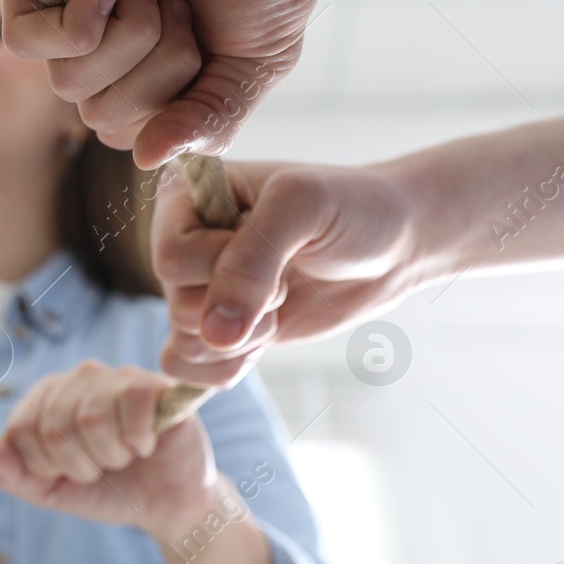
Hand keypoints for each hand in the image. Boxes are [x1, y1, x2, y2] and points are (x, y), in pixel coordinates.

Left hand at [0, 360, 217, 537]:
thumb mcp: (53, 492)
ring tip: (127, 456)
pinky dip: (138, 440)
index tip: (68, 474)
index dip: (43, 466)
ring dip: (111, 456)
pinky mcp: (153, 383)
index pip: (19, 429)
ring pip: (91, 418)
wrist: (168, 505)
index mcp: (47, 397)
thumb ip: (15, 476)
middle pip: (54, 426)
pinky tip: (148, 445)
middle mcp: (79, 378)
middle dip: (80, 466)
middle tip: (104, 468)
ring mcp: (116, 377)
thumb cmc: (109, 491)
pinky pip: (131, 406)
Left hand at [8, 0, 330, 168]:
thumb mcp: (255, 59)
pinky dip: (82, 24)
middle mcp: (101, 33)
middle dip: (159, 76)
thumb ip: (208, 118)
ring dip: (131, 43)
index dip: (172, 112)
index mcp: (146, 58)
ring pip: (65, 86)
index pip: (127, 133)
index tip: (211, 50)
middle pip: (98, 116)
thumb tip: (148, 163)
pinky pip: (26, 42)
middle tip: (187, 9)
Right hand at [154, 160, 421, 386]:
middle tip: (287, 276)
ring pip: (183, 341)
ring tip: (282, 300)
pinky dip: (228, 367)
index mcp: (185, 197)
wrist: (392, 244)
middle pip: (177, 303)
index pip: (171, 256)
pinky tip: (268, 335)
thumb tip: (214, 334)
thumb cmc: (351, 207)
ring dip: (245, 337)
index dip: (224, 267)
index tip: (276, 245)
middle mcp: (181, 241)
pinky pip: (186, 367)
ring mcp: (197, 287)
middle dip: (245, 304)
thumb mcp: (303, 207)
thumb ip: (254, 261)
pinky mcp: (217, 327)